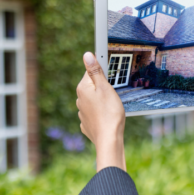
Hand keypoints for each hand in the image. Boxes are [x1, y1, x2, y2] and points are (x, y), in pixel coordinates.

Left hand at [76, 52, 126, 171]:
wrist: (109, 139)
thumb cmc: (109, 113)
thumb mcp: (105, 88)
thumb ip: (95, 71)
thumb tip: (87, 55)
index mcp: (82, 88)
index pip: (91, 73)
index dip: (103, 74)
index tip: (111, 79)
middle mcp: (79, 100)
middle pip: (92, 87)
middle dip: (103, 89)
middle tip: (114, 95)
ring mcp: (82, 113)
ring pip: (94, 102)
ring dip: (102, 102)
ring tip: (112, 108)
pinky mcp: (87, 124)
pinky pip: (94, 115)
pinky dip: (101, 115)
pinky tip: (108, 118)